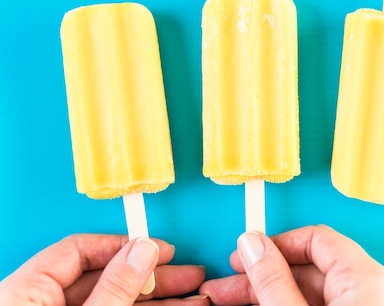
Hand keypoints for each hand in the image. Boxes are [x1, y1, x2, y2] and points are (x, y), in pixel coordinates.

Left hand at [0, 234, 208, 305]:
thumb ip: (116, 287)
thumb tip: (142, 251)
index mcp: (26, 293)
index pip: (78, 250)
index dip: (124, 245)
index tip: (159, 248)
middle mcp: (43, 305)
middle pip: (106, 278)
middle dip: (154, 276)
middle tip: (188, 274)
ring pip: (119, 303)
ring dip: (161, 300)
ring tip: (196, 298)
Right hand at [200, 225, 383, 305]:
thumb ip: (274, 282)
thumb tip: (252, 245)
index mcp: (366, 279)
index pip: (317, 238)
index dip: (276, 243)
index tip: (244, 255)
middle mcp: (372, 292)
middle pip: (311, 268)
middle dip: (263, 275)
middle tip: (226, 287)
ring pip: (312, 294)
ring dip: (270, 295)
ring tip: (231, 303)